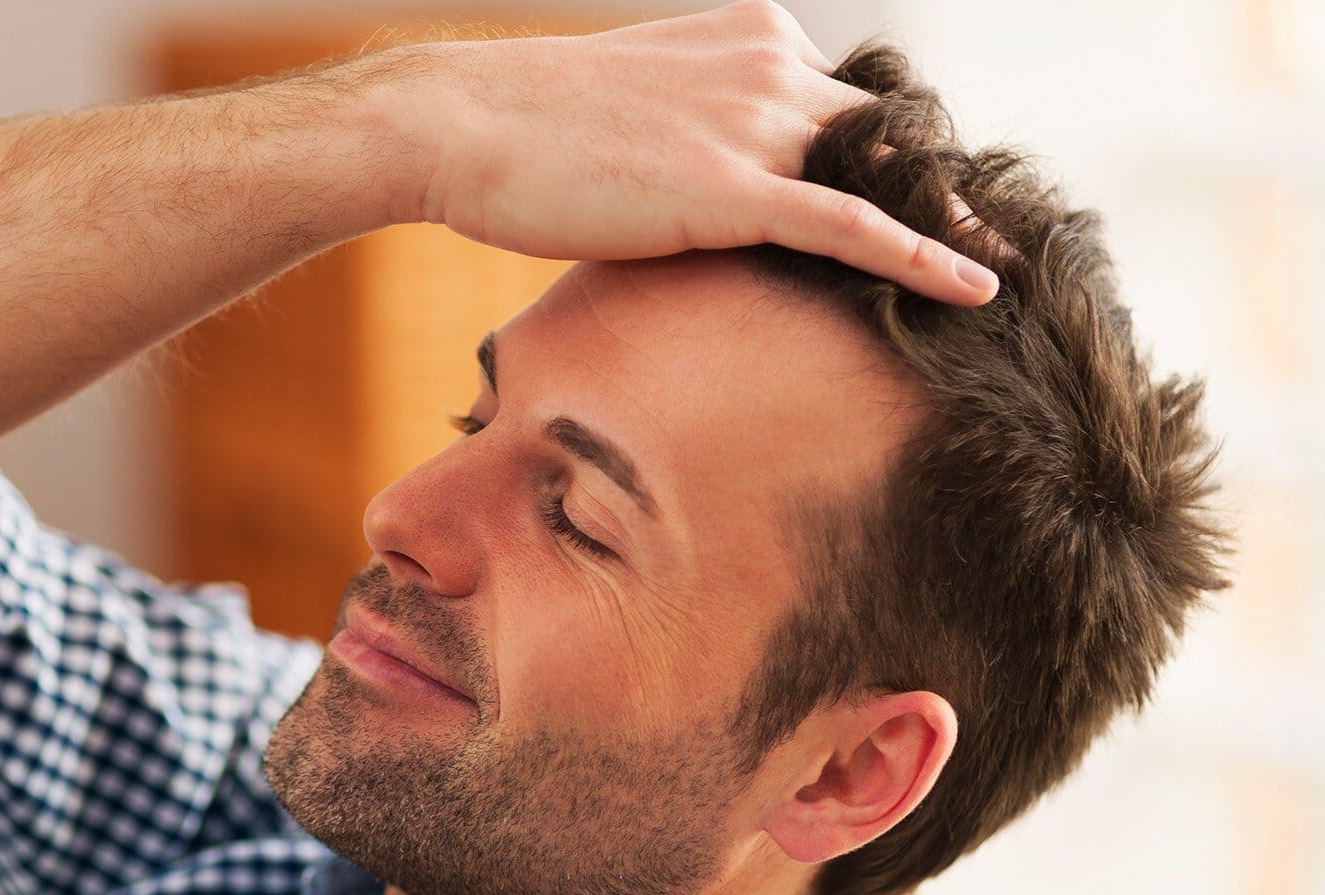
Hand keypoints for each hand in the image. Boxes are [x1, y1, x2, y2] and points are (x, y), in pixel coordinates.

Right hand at [393, 0, 996, 304]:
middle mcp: (770, 64)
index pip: (849, 102)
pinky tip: (977, 290)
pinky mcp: (731, 187)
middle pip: (887, 134)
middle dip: (941, 188)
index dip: (890, 157)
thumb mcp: (633, 109)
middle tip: (997, 238)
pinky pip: (851, 226)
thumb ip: (696, 132)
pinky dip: (922, 258)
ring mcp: (754, 121)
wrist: (458, 123)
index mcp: (751, 35)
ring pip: (883, 177)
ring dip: (949, 226)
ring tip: (1007, 271)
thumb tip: (702, 189)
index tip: (934, 196)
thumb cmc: (523, 130)